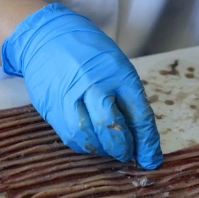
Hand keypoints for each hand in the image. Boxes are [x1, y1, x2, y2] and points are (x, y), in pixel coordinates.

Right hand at [1, 4, 162, 168]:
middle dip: (123, 148)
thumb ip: (128, 97)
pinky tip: (92, 142)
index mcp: (118, 74)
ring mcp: (70, 98)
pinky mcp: (52, 109)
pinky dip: (86, 146)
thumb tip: (140, 135)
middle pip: (112, 128)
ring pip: (89, 137)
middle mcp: (94, 86)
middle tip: (127, 154)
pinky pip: (72, 137)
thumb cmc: (90, 54)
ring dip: (103, 151)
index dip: (147, 142)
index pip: (139, 115)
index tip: (151, 159)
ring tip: (109, 149)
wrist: (47, 37)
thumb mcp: (117, 66)